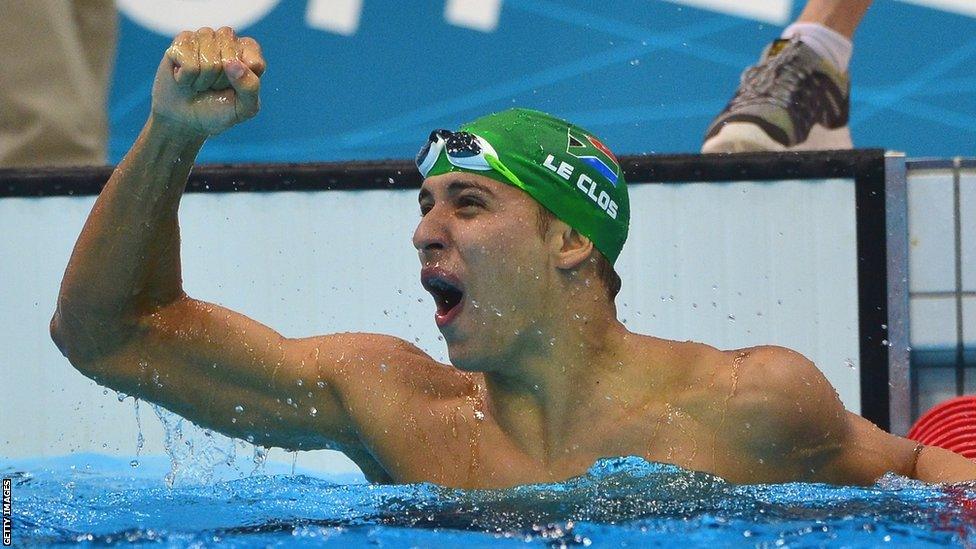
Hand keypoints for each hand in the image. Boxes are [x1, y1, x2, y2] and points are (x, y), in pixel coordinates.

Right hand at [150, 27, 265, 137]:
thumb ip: (250, 87)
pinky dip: (186, 78)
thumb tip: (233, 63)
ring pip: (209, 60)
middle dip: (221, 81)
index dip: (242, 81)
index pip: (254, 61)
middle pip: (230, 59)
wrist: (185, 118)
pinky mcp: (181, 41)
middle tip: (214, 86)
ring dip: (203, 80)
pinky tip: (184, 77)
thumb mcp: (244, 108)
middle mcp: (227, 39)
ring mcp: (204, 36)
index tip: (235, 89)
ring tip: (200, 82)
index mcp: (249, 51)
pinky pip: (188, 61)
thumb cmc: (219, 110)